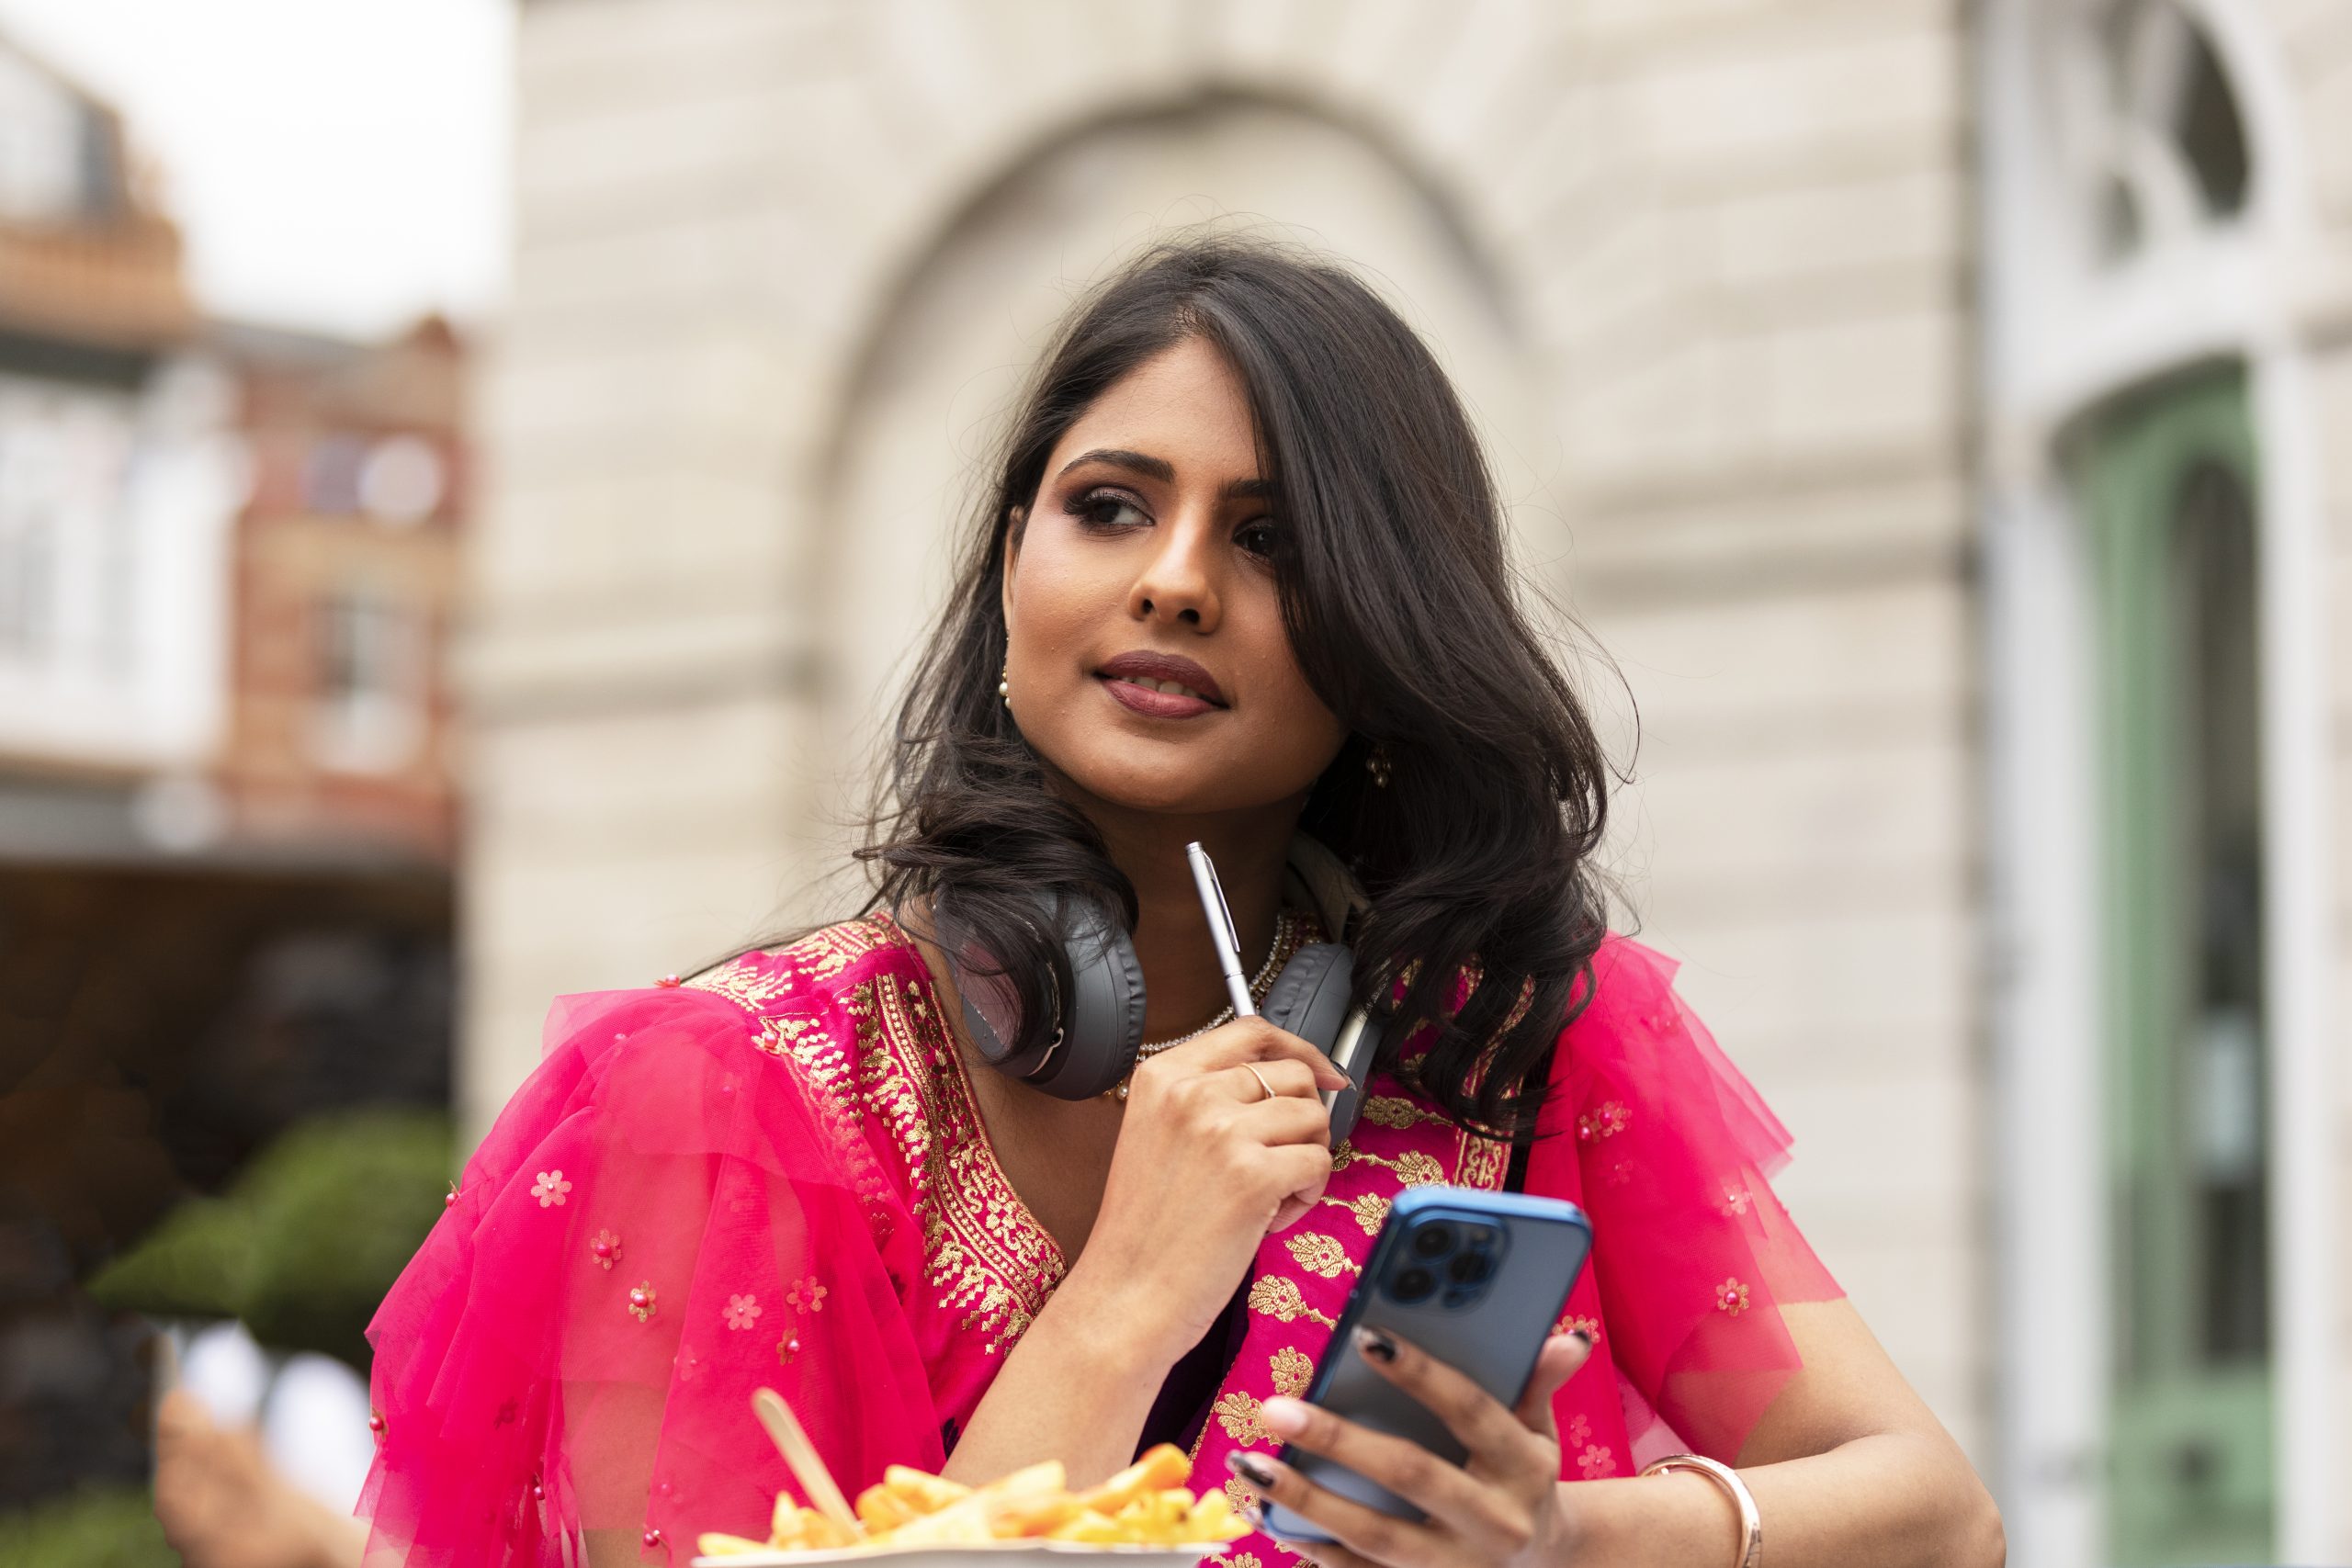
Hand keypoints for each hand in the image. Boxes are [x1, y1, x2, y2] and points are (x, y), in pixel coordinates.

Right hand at [1068, 1017, 1348, 1364]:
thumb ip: (1208, 1099)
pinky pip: (1319, 1163)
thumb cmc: (1145, 1231)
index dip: (1299, 1049)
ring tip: (1271, 1198)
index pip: (1251, 1031)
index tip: (1322, 1073)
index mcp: (1163, 1077)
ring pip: (1314, 1118)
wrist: (1125, 1295)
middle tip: (1281, 1164)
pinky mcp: (1254, 1175)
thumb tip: (1290, 1083)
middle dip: (1304, 1121)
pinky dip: (1309, 1194)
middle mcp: (1192, 1093)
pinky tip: (1272, 1218)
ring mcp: (1223, 1131)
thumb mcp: (1159, 1137)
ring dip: (1307, 1160)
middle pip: (1293, 1076)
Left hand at [1226, 1326, 1593, 1567]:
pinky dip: (1308, 1545)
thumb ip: (1540, 1381)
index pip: (1471, 1411)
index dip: (1421, 1373)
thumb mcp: (1542, 1430)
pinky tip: (1263, 1511)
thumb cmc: (1526, 1476)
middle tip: (1277, 1407)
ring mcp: (1454, 1566)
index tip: (1365, 1336)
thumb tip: (1566, 1336)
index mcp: (1523, 1466)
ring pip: (1373, 1535)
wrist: (1546, 1565)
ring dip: (1305, 1501)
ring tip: (1251, 1463)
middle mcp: (1492, 1521)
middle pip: (1411, 1475)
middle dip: (1339, 1441)